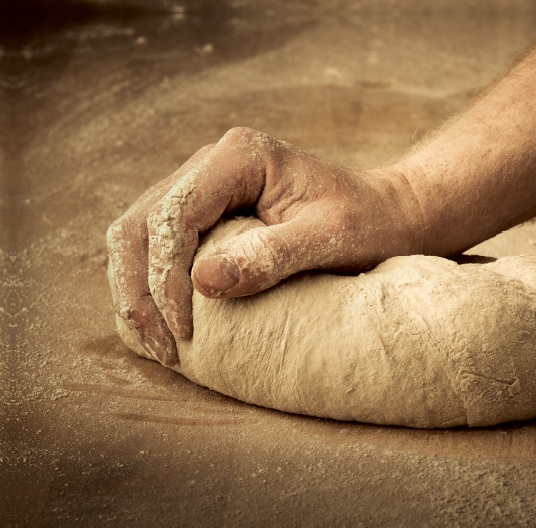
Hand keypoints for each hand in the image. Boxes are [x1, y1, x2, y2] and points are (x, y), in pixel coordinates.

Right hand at [107, 127, 422, 366]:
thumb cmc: (366, 223)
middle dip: (140, 288)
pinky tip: (159, 322)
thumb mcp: (330, 240)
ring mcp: (204, 186)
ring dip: (136, 289)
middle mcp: (212, 164)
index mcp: (240, 157)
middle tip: (163, 347)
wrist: (384, 215)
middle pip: (142, 223)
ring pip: (137, 234)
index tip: (184, 330)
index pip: (176, 214)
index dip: (167, 276)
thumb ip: (271, 256)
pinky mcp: (205, 212)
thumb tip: (203, 281)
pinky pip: (155, 245)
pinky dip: (147, 283)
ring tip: (156, 343)